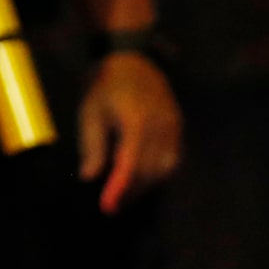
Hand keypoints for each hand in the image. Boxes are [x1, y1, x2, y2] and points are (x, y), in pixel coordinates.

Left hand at [78, 49, 180, 213]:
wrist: (133, 61)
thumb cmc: (105, 87)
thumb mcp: (90, 113)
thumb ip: (92, 146)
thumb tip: (90, 177)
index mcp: (137, 120)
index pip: (131, 163)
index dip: (119, 188)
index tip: (107, 207)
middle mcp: (161, 125)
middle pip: (149, 170)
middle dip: (130, 191)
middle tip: (110, 206)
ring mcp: (173, 126)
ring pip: (165, 168)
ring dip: (145, 185)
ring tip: (123, 195)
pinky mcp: (178, 128)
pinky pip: (172, 159)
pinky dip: (157, 173)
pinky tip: (140, 180)